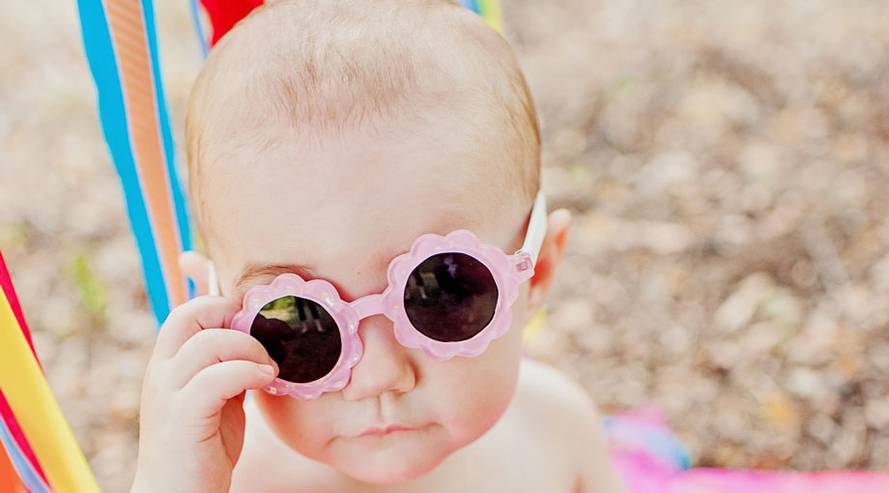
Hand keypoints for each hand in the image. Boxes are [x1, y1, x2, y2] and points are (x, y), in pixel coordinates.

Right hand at [131, 296, 277, 492]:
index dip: (225, 309)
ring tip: (269, 369)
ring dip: (250, 348)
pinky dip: (248, 371)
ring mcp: (168, 394)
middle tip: (261, 341)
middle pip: (190, 314)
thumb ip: (228, 368)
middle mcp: (161, 373)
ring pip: (209, 343)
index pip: (189, 311)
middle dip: (232, 317)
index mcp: (168, 364)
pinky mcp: (184, 417)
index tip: (256, 330)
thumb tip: (259, 341)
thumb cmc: (202, 450)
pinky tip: (265, 381)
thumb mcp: (217, 398)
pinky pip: (217, 377)